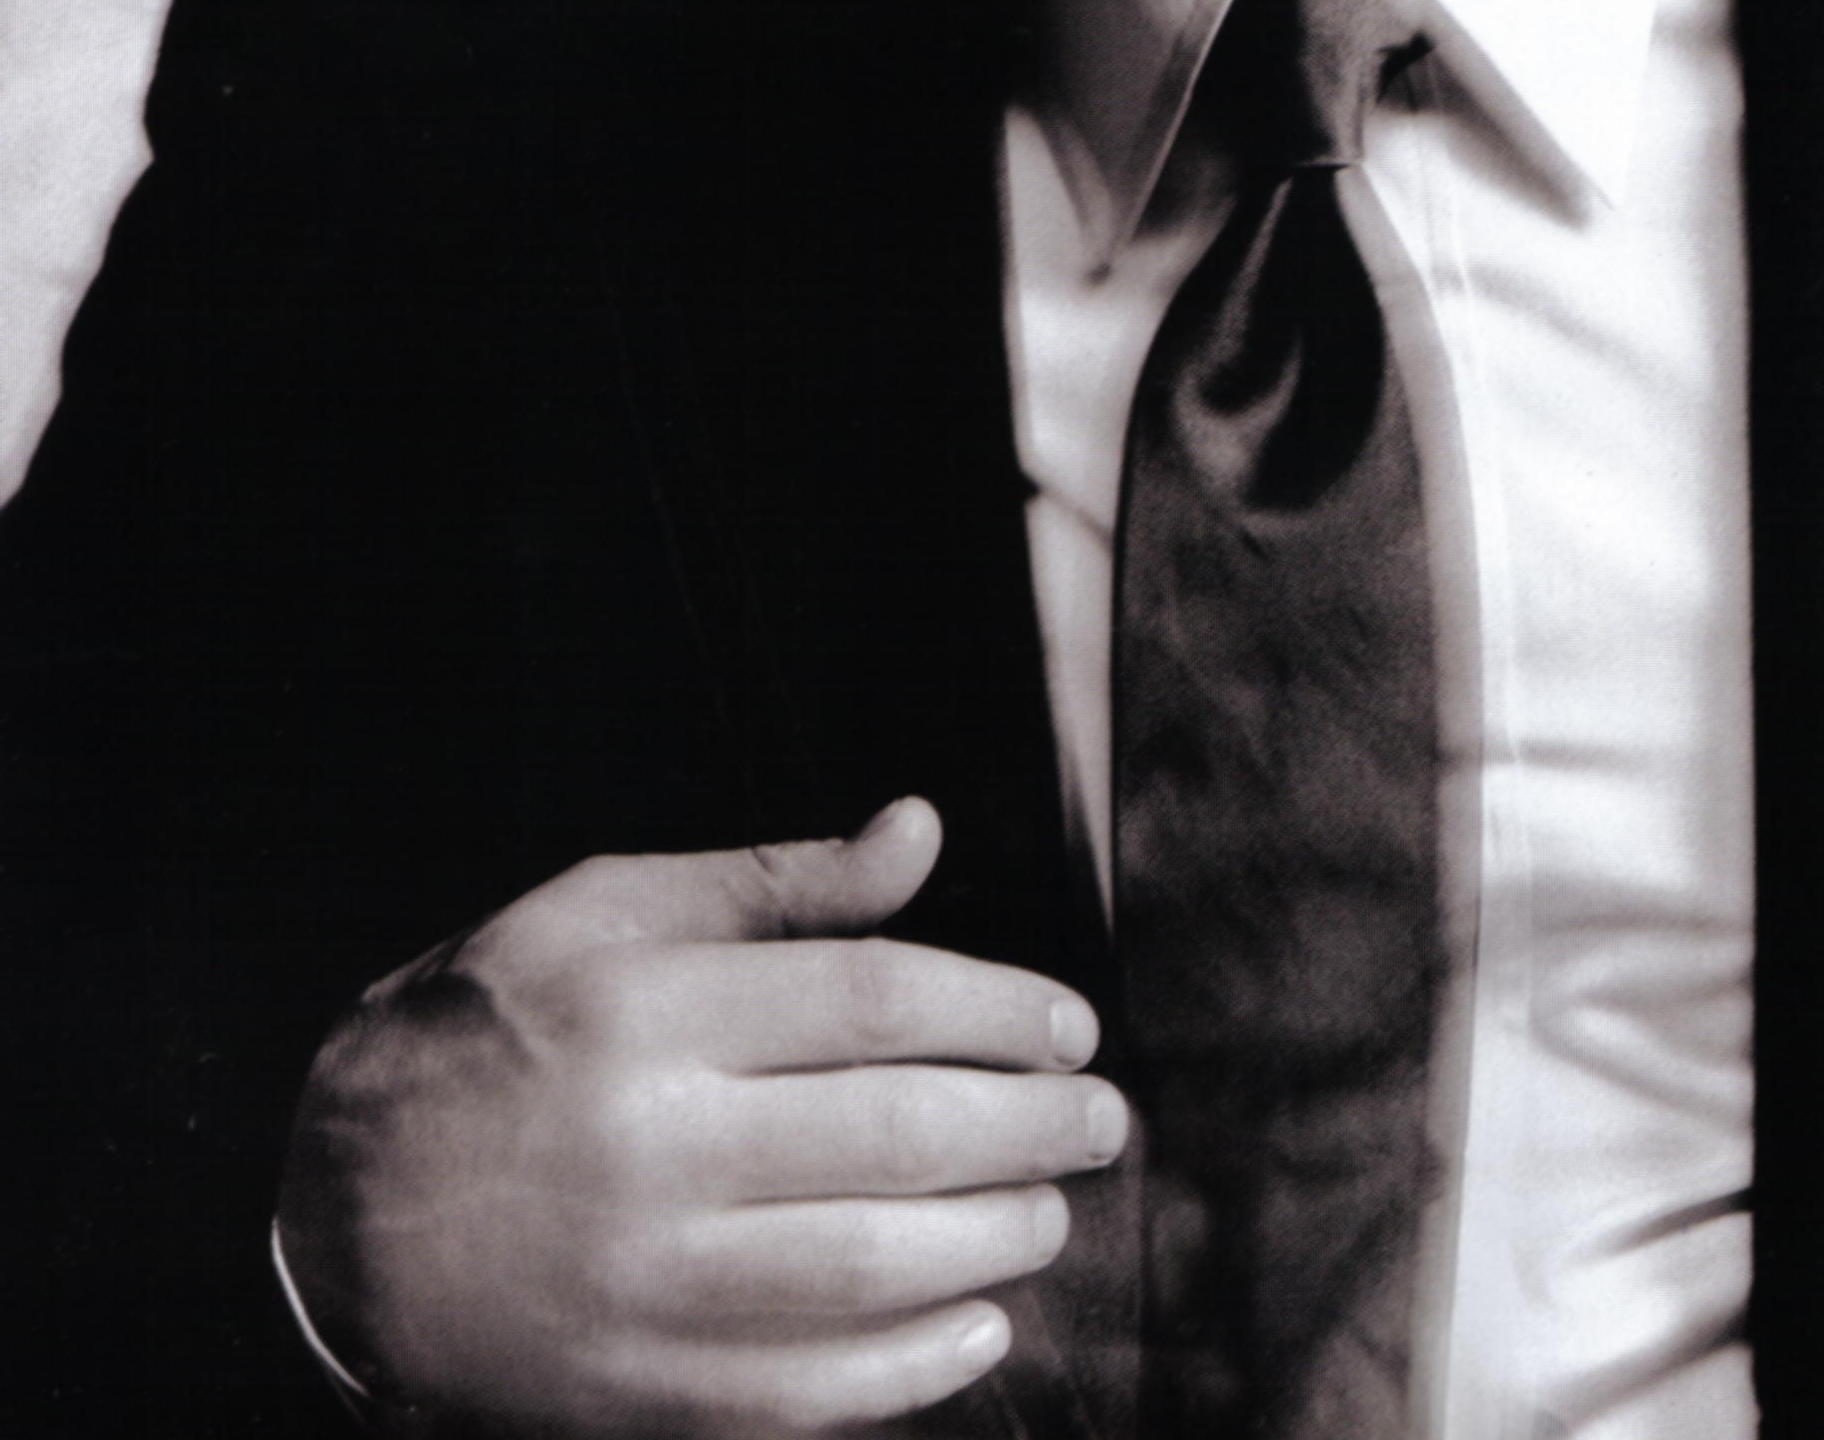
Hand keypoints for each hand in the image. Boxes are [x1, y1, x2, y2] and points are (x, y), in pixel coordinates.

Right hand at [275, 798, 1123, 1435]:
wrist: (331, 1220)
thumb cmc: (487, 1032)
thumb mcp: (607, 913)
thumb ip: (775, 882)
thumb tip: (920, 829)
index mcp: (651, 1010)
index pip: (879, 1002)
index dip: (1002, 1010)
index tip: (1074, 1024)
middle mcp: (654, 1146)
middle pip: (898, 1134)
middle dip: (1032, 1126)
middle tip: (1102, 1120)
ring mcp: (645, 1283)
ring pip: (870, 1265)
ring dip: (996, 1239)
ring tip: (1052, 1207)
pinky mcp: (636, 1391)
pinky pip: (808, 1392)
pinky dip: (913, 1369)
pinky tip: (980, 1327)